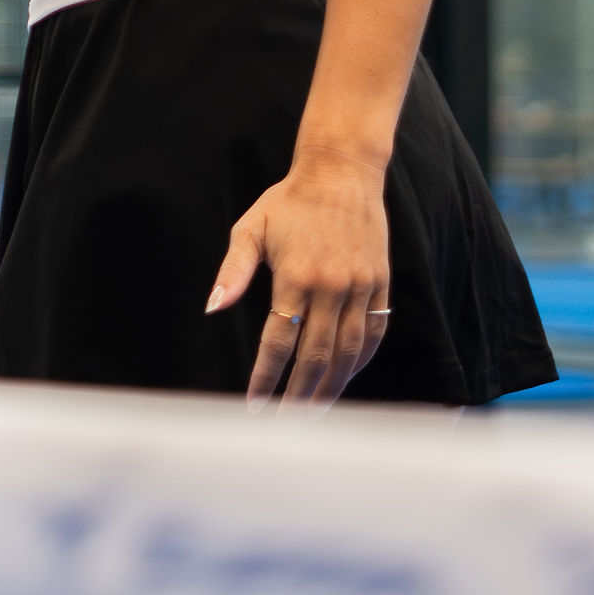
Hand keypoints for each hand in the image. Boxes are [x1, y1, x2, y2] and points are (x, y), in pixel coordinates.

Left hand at [207, 159, 389, 406]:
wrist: (342, 173)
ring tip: (314, 410)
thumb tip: (213, 307)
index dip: (267, 376)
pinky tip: (344, 377)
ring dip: (331, 387)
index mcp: (295, 277)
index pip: (279, 342)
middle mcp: (331, 288)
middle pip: (315, 357)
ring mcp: (360, 288)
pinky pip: (373, 334)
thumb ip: (234, 270)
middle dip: (299, 394)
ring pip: (347, 353)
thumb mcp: (251, 227)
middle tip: (286, 421)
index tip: (256, 402)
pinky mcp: (379, 285)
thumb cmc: (289, 202)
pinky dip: (359, 362)